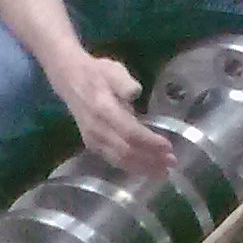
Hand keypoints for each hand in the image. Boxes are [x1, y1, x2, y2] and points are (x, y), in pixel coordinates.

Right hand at [49, 52, 175, 178]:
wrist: (69, 79)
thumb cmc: (97, 73)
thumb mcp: (113, 70)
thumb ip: (124, 82)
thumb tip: (135, 92)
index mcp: (103, 109)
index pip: (129, 132)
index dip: (149, 142)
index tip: (168, 147)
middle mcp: (97, 129)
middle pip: (126, 151)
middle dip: (151, 160)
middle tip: (172, 163)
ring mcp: (93, 139)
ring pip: (119, 160)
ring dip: (143, 168)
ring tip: (163, 172)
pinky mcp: (92, 144)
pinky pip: (113, 160)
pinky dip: (130, 167)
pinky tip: (145, 169)